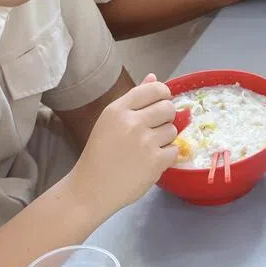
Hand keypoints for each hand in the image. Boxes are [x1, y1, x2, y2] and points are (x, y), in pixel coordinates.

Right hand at [67, 74, 177, 214]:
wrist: (90, 189)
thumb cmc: (100, 153)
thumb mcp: (110, 121)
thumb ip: (134, 99)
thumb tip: (154, 77)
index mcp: (118, 109)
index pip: (154, 89)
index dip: (163, 95)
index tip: (160, 104)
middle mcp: (132, 122)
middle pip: (168, 108)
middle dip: (165, 118)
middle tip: (153, 130)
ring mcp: (145, 142)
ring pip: (173, 130)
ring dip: (165, 139)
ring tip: (147, 148)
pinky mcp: (155, 161)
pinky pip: (174, 150)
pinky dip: (166, 157)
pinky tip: (150, 162)